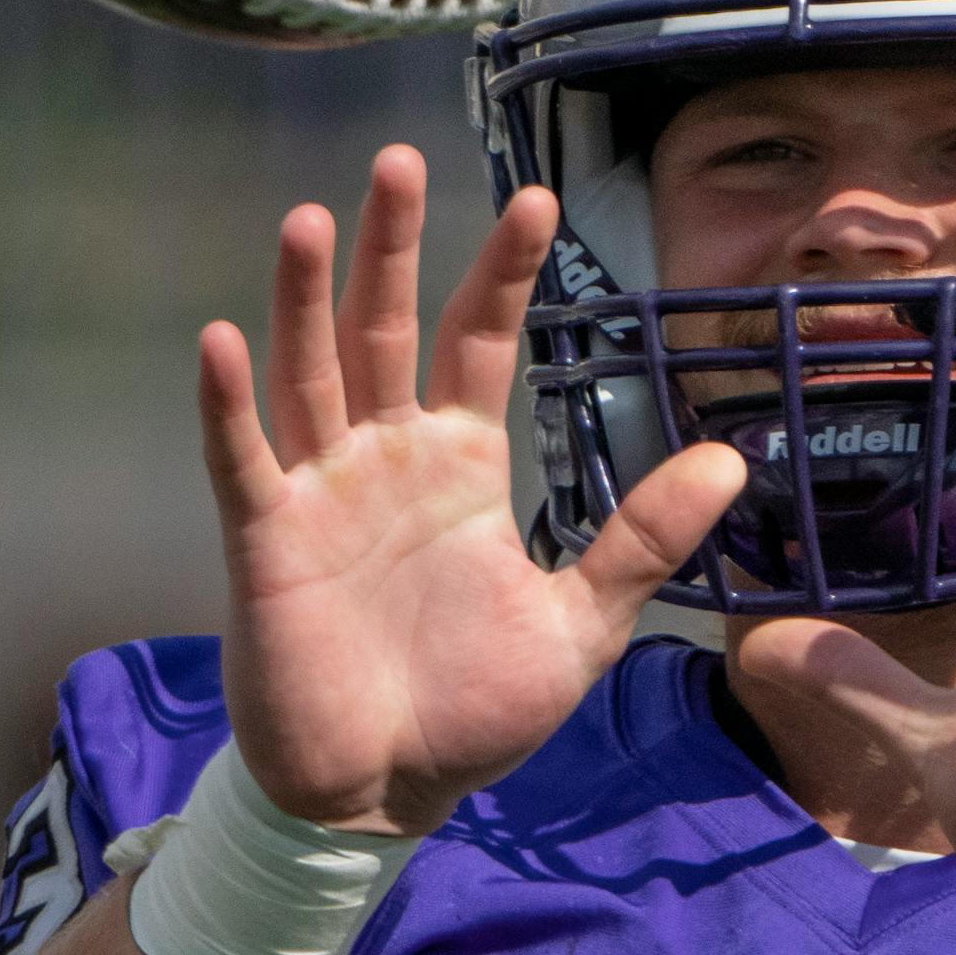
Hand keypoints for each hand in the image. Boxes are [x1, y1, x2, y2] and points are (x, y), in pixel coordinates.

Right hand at [199, 146, 745, 834]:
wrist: (387, 794)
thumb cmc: (473, 708)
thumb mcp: (579, 623)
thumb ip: (642, 539)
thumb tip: (731, 460)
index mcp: (462, 467)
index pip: (481, 343)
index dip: (503, 274)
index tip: (538, 200)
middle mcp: (388, 459)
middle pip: (387, 330)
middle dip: (394, 247)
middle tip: (400, 160)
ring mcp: (323, 494)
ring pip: (311, 371)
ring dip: (308, 298)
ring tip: (316, 218)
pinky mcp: (268, 543)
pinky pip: (243, 460)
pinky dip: (230, 404)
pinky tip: (224, 339)